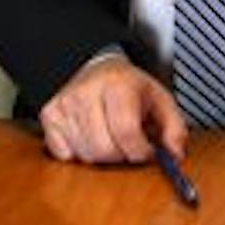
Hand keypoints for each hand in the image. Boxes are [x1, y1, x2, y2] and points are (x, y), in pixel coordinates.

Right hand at [39, 58, 188, 165]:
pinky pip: (65, 155)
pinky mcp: (49, 115)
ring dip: (102, 156)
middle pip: (104, 149)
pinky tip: (89, 138)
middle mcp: (87, 91)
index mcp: (118, 83)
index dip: (140, 151)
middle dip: (122, 155)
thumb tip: (175, 156)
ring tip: (109, 136)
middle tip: (127, 144)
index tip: (146, 151)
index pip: (126, 131)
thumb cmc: (129, 89)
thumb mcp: (160, 100)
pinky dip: (80, 154)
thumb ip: (174, 128)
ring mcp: (65, 103)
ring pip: (85, 155)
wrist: (93, 68)